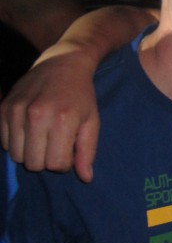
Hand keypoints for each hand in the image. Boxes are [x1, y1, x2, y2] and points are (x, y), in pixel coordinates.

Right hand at [0, 50, 98, 182]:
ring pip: (16, 156)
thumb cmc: (81, 96)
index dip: (63, 162)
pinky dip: (16, 142)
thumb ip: (88, 152)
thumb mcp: (92, 122)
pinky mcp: (3, 108)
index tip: (68, 149)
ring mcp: (17, 110)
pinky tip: (28, 129)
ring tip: (42, 136)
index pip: (55, 165)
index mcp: (63, 119)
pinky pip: (4, 143)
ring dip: (30, 152)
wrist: (63, 63)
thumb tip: (85, 178)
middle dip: (46, 160)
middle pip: (34, 164)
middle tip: (55, 143)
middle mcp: (37, 115)